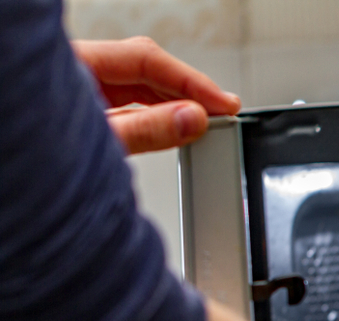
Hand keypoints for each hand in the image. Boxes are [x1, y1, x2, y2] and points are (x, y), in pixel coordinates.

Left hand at [73, 37, 240, 153]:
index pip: (144, 58)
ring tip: (205, 120)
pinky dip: (154, 110)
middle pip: (143, 66)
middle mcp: (74, 67)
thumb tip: (191, 118)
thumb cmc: (34, 162)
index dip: (190, 80)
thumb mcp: (97, 144)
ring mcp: (76, 85)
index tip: (222, 103)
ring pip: (136, 82)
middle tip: (222, 111)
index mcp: (72, 62)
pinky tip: (175, 121)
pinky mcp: (78, 106)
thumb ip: (145, 130)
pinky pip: (125, 99)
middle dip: (187, 90)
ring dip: (174, 101)